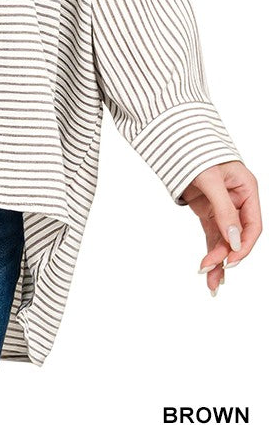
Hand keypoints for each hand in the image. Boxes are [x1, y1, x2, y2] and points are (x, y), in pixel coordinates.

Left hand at [179, 159, 260, 294]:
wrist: (173, 140)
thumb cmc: (196, 151)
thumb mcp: (210, 180)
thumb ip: (223, 210)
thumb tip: (234, 241)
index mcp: (246, 190)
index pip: (252, 225)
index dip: (244, 245)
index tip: (231, 260)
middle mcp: (238, 201)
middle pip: (237, 237)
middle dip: (226, 256)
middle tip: (212, 273)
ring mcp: (222, 208)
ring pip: (224, 240)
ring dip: (218, 260)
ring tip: (211, 284)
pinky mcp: (208, 211)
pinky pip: (212, 235)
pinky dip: (210, 251)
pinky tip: (208, 269)